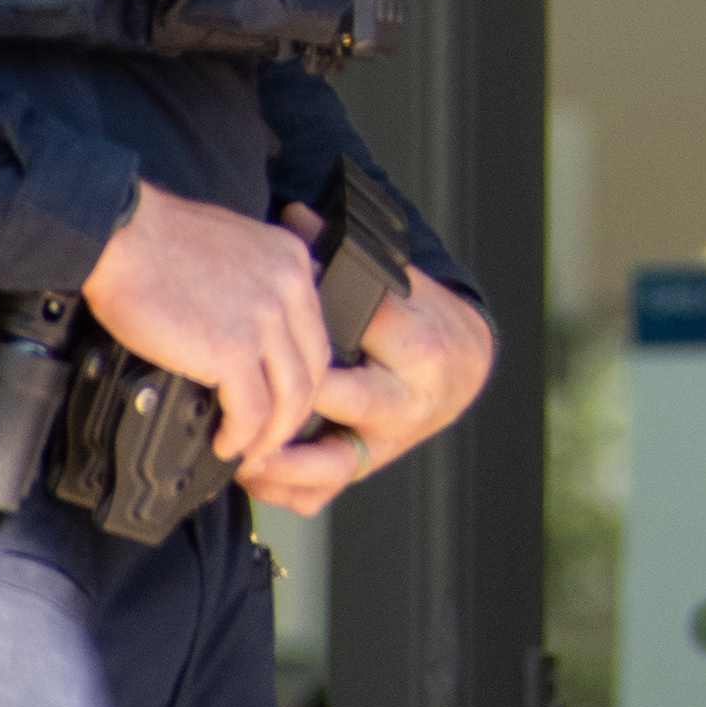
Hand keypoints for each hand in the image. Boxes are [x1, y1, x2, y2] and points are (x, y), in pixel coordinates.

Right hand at [81, 181, 332, 465]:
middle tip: (270, 438)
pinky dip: (243, 436)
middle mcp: (289, 288)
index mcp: (291, 262)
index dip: (302, 377)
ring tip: (250, 452)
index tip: (282, 401)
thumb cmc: (155, 240)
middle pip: (312, 369)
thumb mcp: (231, 244)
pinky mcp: (232, 348)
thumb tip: (252, 324)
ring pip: (290, 396)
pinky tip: (227, 443)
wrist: (118, 235)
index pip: (314, 334)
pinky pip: (252, 409)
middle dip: (294, 414)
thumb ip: (256, 279)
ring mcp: (265, 319)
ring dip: (271, 435)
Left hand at [239, 212, 499, 515]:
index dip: (293, 340)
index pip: (349, 339)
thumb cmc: (426, 317)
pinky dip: (288, 489)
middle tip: (238, 400)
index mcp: (416, 342)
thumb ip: (339, 252)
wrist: (466, 363)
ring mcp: (389, 438)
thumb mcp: (394, 278)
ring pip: (331, 466)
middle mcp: (406, 397)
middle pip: (338, 407)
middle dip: (284, 408)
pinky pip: (327, 491)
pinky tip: (255, 474)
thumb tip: (292, 215)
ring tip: (238, 454)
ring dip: (279, 465)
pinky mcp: (372, 462)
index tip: (247, 332)